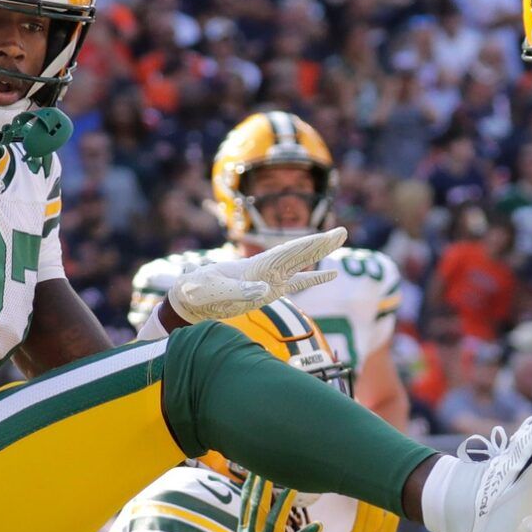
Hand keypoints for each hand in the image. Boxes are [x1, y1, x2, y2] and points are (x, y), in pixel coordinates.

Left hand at [166, 227, 345, 323]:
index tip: (328, 236)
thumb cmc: (198, 292)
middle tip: (343, 231)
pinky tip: (329, 275)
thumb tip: (264, 289)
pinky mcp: (269, 291)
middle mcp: (267, 268)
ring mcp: (270, 279)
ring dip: (320, 254)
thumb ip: (240, 289)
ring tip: (338, 242)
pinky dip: (313, 278)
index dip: (310, 244)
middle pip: (299, 253)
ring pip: (301, 264)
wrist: (189, 300)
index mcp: (256, 265)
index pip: (289, 252)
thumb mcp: (216, 290)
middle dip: (321, 243)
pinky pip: (297, 283)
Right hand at [218, 475, 321, 531]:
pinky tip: (319, 525)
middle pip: (256, 507)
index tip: (255, 469)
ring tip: (293, 485)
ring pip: (273, 521)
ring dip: (284, 502)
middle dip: (261, 486)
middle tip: (267, 466)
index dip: (251, 487)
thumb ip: (260, 530)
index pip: (247, 506)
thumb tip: (267, 513)